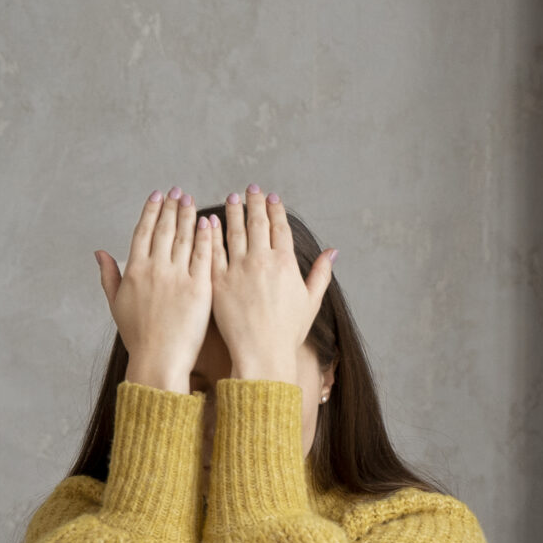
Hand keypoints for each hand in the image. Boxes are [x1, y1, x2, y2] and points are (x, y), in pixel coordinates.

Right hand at [97, 190, 216, 392]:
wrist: (159, 360)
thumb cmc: (138, 338)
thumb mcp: (116, 305)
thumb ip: (108, 276)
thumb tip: (99, 252)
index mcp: (134, 271)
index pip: (143, 232)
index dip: (150, 212)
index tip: (157, 196)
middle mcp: (154, 268)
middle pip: (164, 229)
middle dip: (171, 207)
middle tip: (178, 191)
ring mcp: (177, 277)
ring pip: (184, 237)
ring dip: (188, 215)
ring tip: (192, 200)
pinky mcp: (199, 288)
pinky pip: (204, 255)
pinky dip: (206, 236)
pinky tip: (210, 222)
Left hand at [208, 186, 335, 381]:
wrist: (262, 353)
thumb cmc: (288, 332)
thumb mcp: (311, 301)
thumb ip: (321, 273)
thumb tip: (333, 251)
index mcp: (286, 263)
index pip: (280, 227)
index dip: (275, 210)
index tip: (271, 197)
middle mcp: (262, 260)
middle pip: (257, 223)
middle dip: (254, 203)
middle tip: (250, 189)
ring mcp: (238, 269)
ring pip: (234, 232)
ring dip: (232, 212)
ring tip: (231, 199)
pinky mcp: (218, 281)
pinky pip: (213, 251)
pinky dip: (211, 234)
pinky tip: (209, 221)